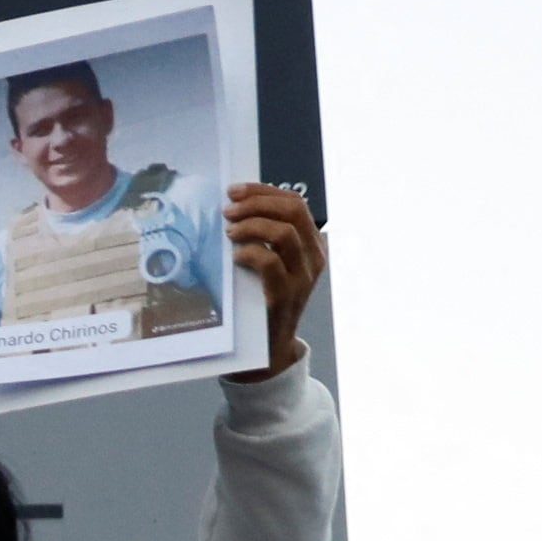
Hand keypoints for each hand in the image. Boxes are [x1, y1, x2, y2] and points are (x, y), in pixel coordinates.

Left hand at [223, 182, 321, 375]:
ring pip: (284, 233)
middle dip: (256, 203)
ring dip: (251, 226)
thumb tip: (235, 207)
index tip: (234, 191)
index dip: (264, 191)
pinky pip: (271, 262)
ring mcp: (302, 276)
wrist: (270, 349)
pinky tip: (235, 256)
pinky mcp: (286, 295)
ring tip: (229, 232)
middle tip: (227, 211)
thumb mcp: (269, 265)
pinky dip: (250, 253)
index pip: (295, 203)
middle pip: (292, 211)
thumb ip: (264, 239)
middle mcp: (314, 257)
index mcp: (312, 244)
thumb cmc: (263, 301)